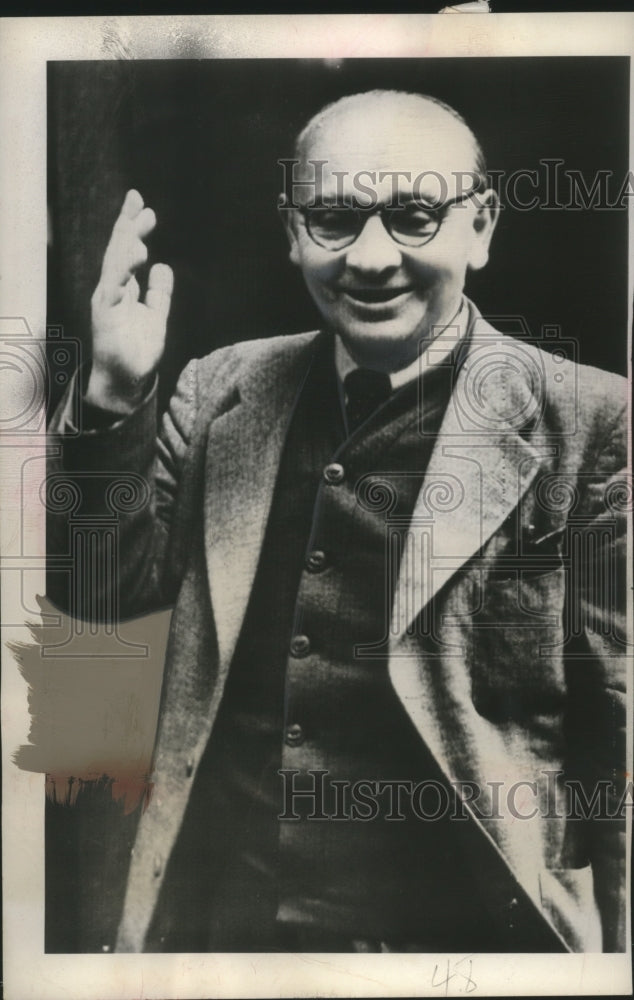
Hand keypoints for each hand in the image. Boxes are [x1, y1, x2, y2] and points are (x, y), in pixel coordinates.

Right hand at [86, 189, 173, 411]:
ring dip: (127, 242)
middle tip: (140, 201)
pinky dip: (124, 270)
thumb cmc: (137, 351)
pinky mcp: (107, 316)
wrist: (127, 382)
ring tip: (141, 224)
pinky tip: (135, 254)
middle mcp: (112, 291)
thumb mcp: (155, 315)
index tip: (142, 205)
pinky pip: (115, 288)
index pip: (126, 251)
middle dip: (128, 225)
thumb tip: (163, 267)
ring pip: (114, 265)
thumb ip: (159, 293)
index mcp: (122, 288)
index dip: (133, 228)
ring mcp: (107, 302)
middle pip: (118, 251)